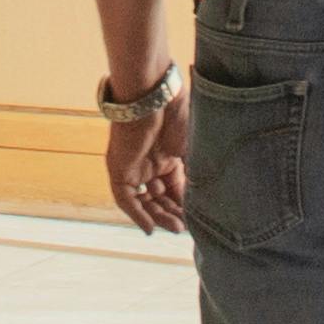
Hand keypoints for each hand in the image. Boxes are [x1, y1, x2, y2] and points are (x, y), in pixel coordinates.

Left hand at [104, 85, 189, 234]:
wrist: (154, 94)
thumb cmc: (177, 114)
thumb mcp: (192, 149)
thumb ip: (194, 173)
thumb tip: (205, 198)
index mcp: (167, 155)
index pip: (173, 188)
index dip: (183, 204)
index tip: (196, 219)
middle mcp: (149, 163)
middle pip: (158, 197)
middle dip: (171, 213)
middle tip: (184, 228)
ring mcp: (133, 166)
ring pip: (143, 200)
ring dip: (158, 216)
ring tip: (175, 227)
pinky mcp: (119, 169)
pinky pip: (126, 198)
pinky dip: (137, 214)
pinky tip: (151, 228)